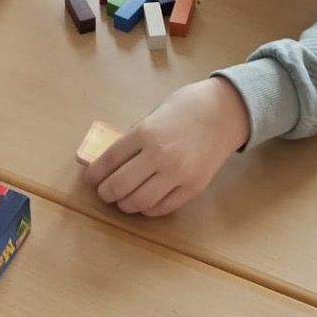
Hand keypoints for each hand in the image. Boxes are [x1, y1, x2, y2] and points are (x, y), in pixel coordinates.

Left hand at [84, 78, 250, 216]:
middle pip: (120, 185)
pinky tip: (144, 203)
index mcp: (146, 132)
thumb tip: (111, 160)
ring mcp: (177, 174)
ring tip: (123, 200)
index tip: (91, 179)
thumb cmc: (186, 107)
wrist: (225, 112)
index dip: (95, 174)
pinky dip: (148, 209)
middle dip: (106, 193)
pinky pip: (162, 207)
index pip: (110, 160)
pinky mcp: (193, 188)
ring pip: (139, 202)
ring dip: (125, 204)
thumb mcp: (154, 115)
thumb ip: (134, 138)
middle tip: (105, 192)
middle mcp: (159, 155)